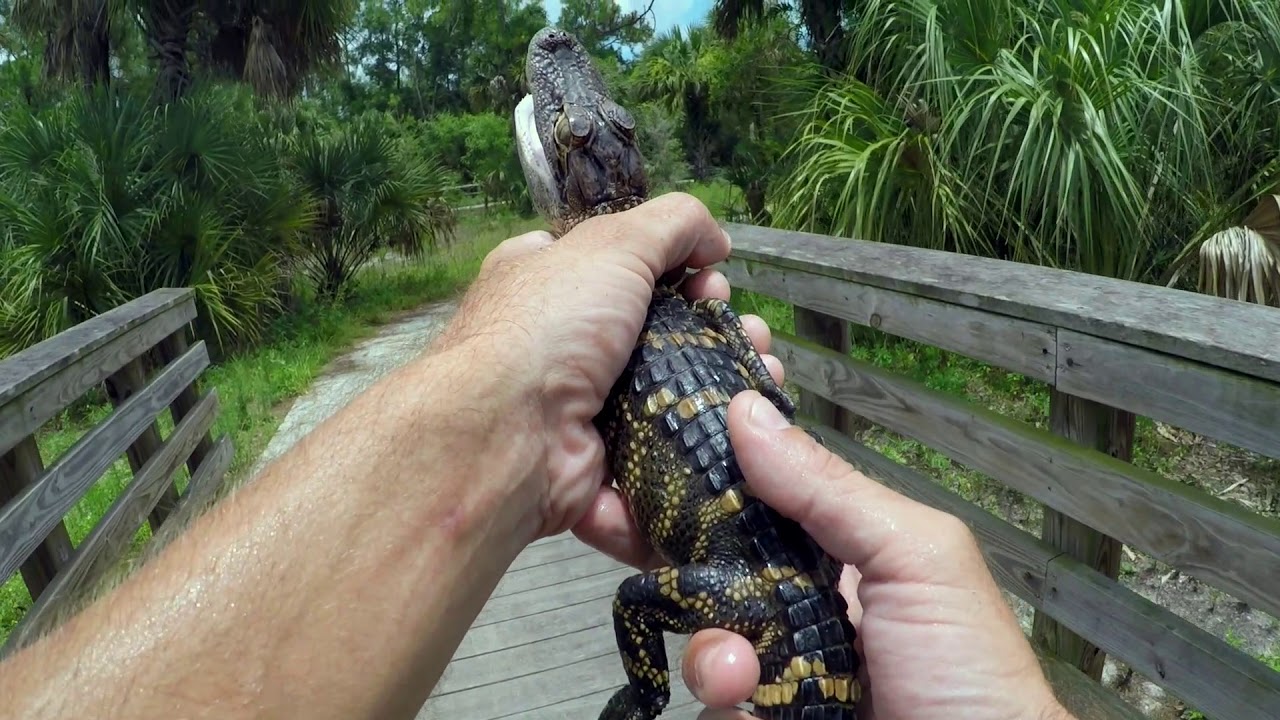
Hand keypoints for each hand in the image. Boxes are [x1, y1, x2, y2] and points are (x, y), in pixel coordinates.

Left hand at [436, 193, 783, 538]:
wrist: (508, 434)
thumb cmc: (552, 325)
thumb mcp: (612, 244)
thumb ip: (672, 224)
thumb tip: (714, 240)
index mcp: (548, 281)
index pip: (619, 264)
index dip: (675, 267)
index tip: (712, 278)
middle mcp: (561, 343)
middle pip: (656, 330)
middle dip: (713, 328)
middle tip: (750, 334)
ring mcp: (579, 408)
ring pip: (668, 395)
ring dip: (722, 387)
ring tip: (763, 379)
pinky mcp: (599, 464)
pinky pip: (659, 455)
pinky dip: (701, 448)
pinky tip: (742, 435)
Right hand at [670, 392, 1071, 719]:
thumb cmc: (967, 668)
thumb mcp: (913, 557)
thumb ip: (827, 489)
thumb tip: (744, 411)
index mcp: (829, 553)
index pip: (747, 507)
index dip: (701, 493)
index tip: (655, 476)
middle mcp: (795, 607)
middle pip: (706, 577)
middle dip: (687, 581)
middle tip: (704, 600)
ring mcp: (779, 674)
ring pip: (703, 650)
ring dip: (713, 661)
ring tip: (749, 681)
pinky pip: (716, 713)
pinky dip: (731, 714)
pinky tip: (766, 717)